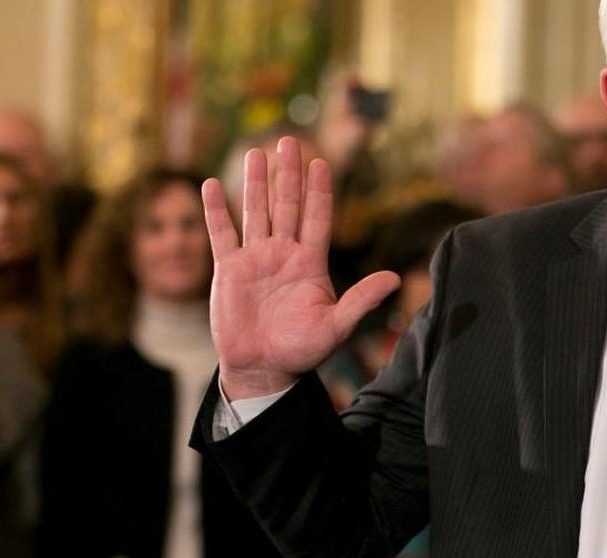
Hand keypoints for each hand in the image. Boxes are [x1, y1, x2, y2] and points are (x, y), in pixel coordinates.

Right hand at [202, 137, 399, 398]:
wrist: (264, 368)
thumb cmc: (302, 350)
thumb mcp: (337, 326)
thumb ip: (362, 300)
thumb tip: (395, 279)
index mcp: (311, 263)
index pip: (318, 218)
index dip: (320, 191)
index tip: (321, 162)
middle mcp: (284, 254)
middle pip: (287, 206)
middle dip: (288, 174)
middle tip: (289, 141)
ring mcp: (256, 260)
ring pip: (256, 212)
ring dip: (254, 183)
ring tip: (255, 153)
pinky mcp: (229, 270)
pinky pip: (221, 234)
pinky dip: (215, 211)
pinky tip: (211, 185)